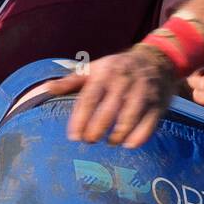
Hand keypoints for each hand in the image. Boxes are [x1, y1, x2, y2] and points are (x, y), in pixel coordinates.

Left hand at [45, 43, 178, 146]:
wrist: (157, 59)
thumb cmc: (117, 68)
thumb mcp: (94, 69)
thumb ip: (70, 81)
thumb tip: (46, 88)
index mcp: (105, 74)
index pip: (89, 98)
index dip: (80, 119)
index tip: (73, 137)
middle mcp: (124, 82)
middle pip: (107, 111)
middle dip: (96, 130)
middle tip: (89, 140)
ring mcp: (143, 93)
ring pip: (128, 119)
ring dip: (116, 136)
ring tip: (110, 142)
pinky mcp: (157, 104)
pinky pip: (148, 125)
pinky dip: (138, 138)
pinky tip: (127, 144)